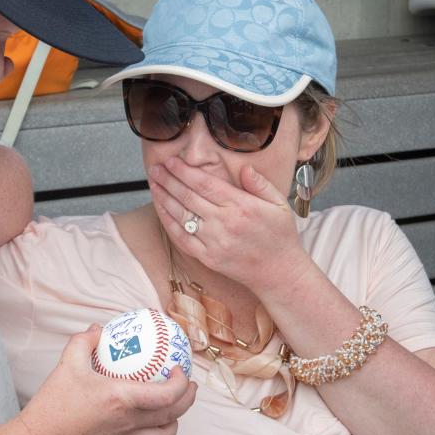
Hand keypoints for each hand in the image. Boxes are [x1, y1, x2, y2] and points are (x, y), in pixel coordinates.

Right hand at [19, 326, 196, 434]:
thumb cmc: (51, 406)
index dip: (181, 382)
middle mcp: (128, 422)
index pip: (167, 394)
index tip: (179, 368)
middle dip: (188, 399)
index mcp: (121, 399)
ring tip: (175, 408)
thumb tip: (98, 329)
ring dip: (176, 421)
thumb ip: (83, 342)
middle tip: (189, 385)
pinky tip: (149, 426)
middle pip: (173, 414)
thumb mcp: (66, 366)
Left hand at [149, 159, 307, 293]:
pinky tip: (161, 209)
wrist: (279, 273)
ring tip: (154, 184)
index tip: (172, 161)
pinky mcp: (207, 257)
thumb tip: (244, 167)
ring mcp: (214, 242)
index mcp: (241, 206)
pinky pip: (181, 238)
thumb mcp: (280, 204)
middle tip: (156, 168)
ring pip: (181, 215)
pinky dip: (168, 222)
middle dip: (169, 180)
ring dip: (164, 198)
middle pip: (188, 197)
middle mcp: (224, 223)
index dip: (184, 171)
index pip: (205, 184)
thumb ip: (260, 183)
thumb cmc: (280, 236)